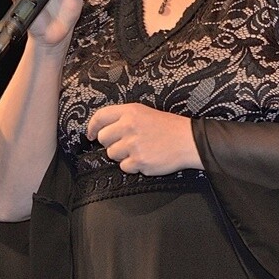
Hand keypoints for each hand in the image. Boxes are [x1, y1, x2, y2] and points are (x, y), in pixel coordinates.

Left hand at [87, 103, 202, 174]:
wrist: (188, 140)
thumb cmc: (168, 127)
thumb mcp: (145, 113)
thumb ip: (124, 118)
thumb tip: (102, 130)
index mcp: (130, 111)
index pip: (100, 117)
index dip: (92, 126)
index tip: (90, 134)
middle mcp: (129, 126)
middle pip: (103, 138)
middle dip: (110, 143)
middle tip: (125, 143)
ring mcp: (133, 144)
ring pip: (112, 154)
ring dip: (122, 155)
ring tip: (139, 150)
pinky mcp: (139, 161)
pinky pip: (124, 167)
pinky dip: (132, 166)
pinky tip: (145, 158)